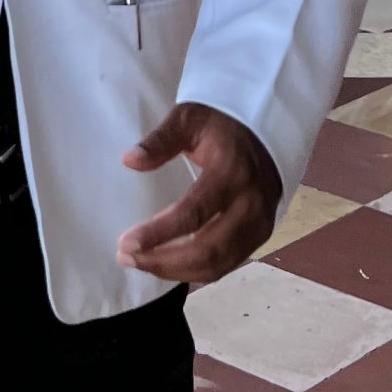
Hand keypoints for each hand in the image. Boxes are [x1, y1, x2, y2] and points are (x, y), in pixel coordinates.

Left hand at [116, 104, 280, 285]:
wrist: (265, 131)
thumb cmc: (221, 125)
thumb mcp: (189, 119)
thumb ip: (160, 140)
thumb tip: (129, 160)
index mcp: (232, 172)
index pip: (193, 213)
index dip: (159, 233)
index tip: (126, 244)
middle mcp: (250, 204)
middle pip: (206, 249)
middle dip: (163, 261)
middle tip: (127, 258)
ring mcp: (260, 223)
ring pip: (217, 264)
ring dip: (176, 272)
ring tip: (141, 263)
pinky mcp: (261, 235)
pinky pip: (227, 264)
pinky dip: (195, 272)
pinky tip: (169, 266)